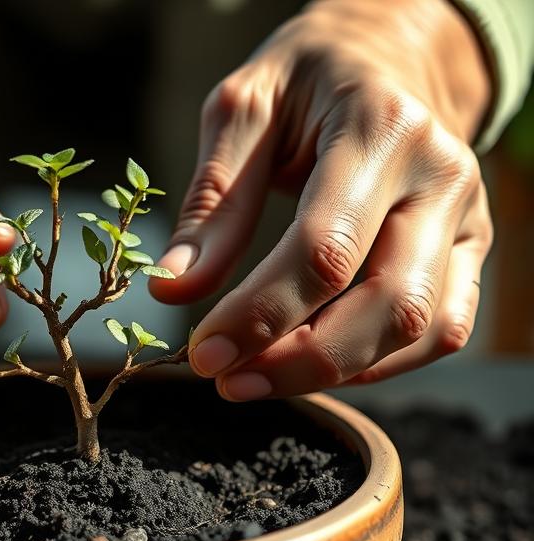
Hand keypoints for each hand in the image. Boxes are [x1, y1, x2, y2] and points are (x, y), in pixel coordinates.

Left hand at [150, 0, 492, 398]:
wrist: (386, 56)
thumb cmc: (305, 79)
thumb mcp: (242, 110)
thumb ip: (212, 203)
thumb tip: (172, 289)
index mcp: (382, 128)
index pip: (325, 250)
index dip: (260, 316)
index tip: (203, 354)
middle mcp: (441, 177)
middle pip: (387, 303)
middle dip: (299, 361)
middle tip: (227, 381)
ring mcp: (467, 216)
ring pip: (421, 328)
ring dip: (334, 373)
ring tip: (257, 378)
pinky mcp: (470, 249)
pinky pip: (443, 331)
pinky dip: (377, 366)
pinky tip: (309, 365)